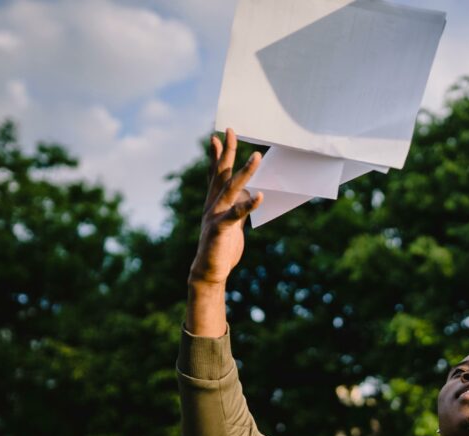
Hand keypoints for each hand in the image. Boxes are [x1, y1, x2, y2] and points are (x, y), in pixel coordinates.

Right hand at [188, 128, 263, 287]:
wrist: (209, 271)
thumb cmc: (221, 247)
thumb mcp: (231, 222)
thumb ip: (238, 206)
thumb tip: (248, 192)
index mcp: (214, 202)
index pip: (215, 174)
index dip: (216, 156)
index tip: (217, 137)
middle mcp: (213, 205)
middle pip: (221, 174)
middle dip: (226, 152)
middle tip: (230, 132)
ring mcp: (215, 215)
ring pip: (230, 189)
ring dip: (244, 172)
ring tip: (256, 157)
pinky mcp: (221, 229)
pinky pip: (235, 215)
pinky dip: (248, 205)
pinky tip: (259, 196)